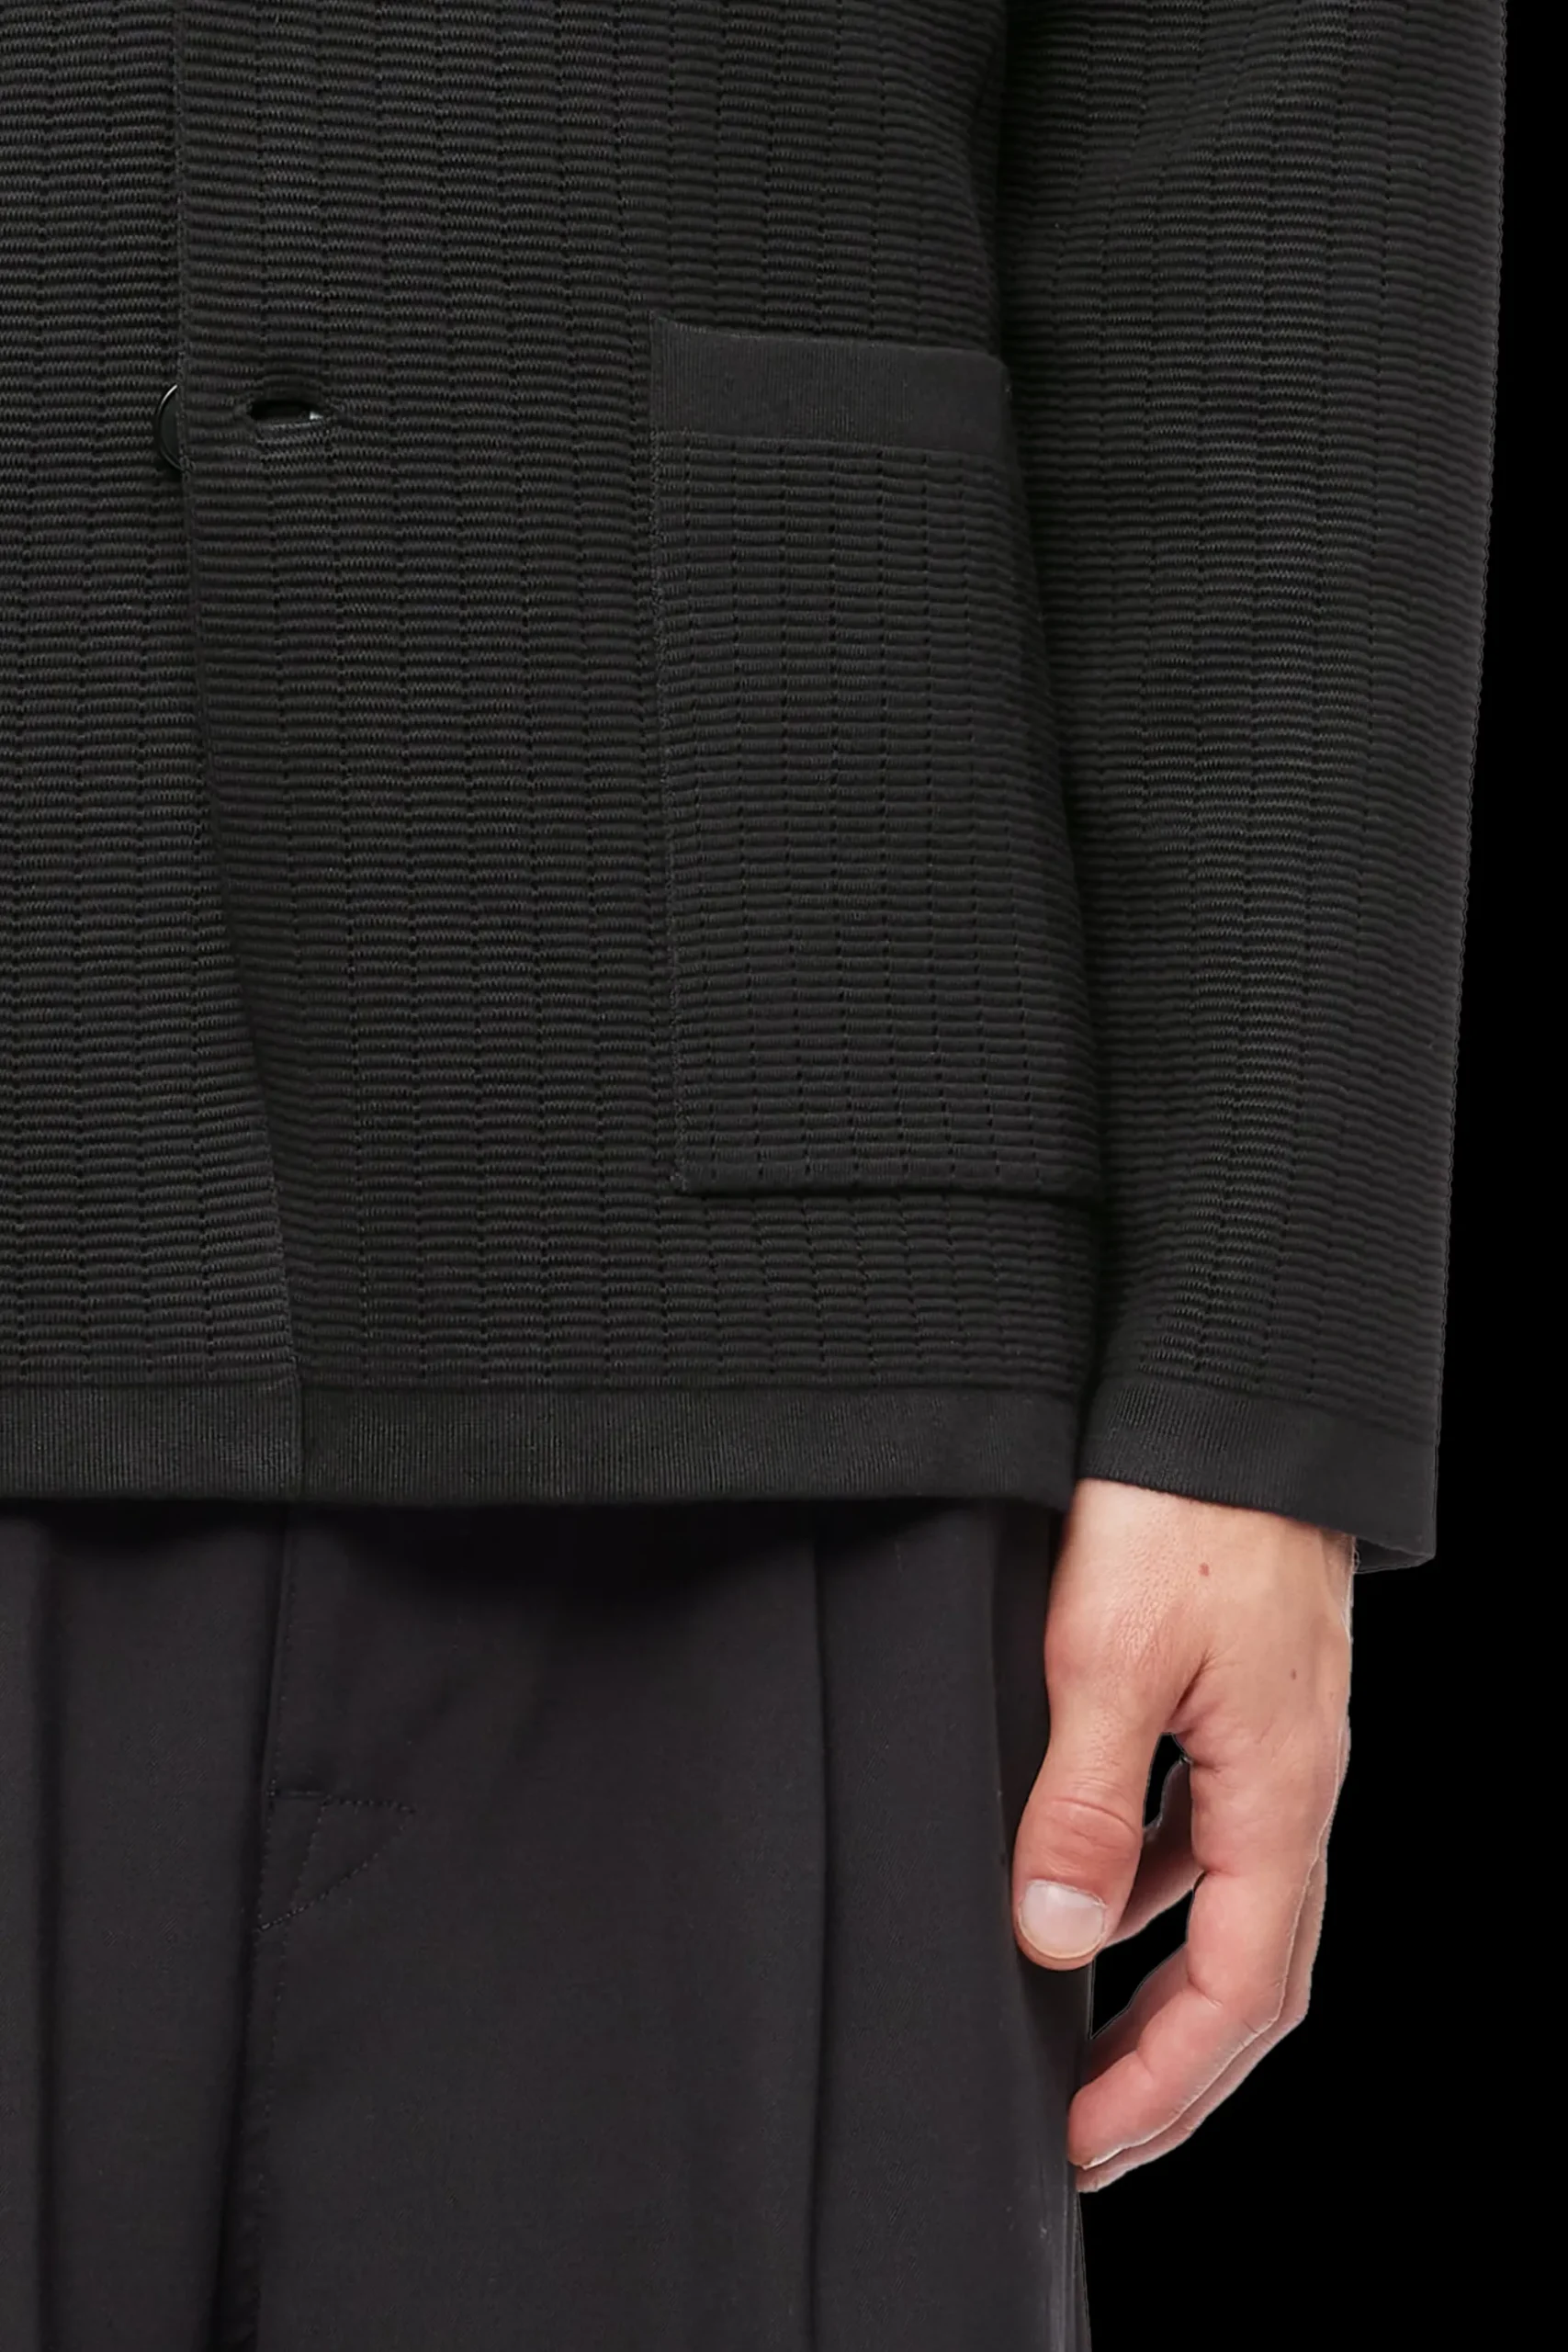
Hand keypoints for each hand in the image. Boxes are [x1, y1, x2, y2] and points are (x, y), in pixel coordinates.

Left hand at [1011, 1476, 1354, 2192]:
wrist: (1237, 1392)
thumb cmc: (1185, 1509)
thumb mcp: (1110, 1659)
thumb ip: (1084, 1806)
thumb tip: (1054, 1943)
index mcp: (1280, 1796)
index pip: (1240, 1995)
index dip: (1164, 2087)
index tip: (1082, 2148)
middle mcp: (1295, 1784)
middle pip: (1254, 1975)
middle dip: (1174, 2071)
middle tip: (1090, 2138)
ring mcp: (1277, 1741)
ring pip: (1231, 1906)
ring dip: (1164, 1988)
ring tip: (1080, 2036)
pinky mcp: (1248, 1697)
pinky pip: (1208, 1830)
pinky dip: (1155, 1887)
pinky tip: (1091, 1884)